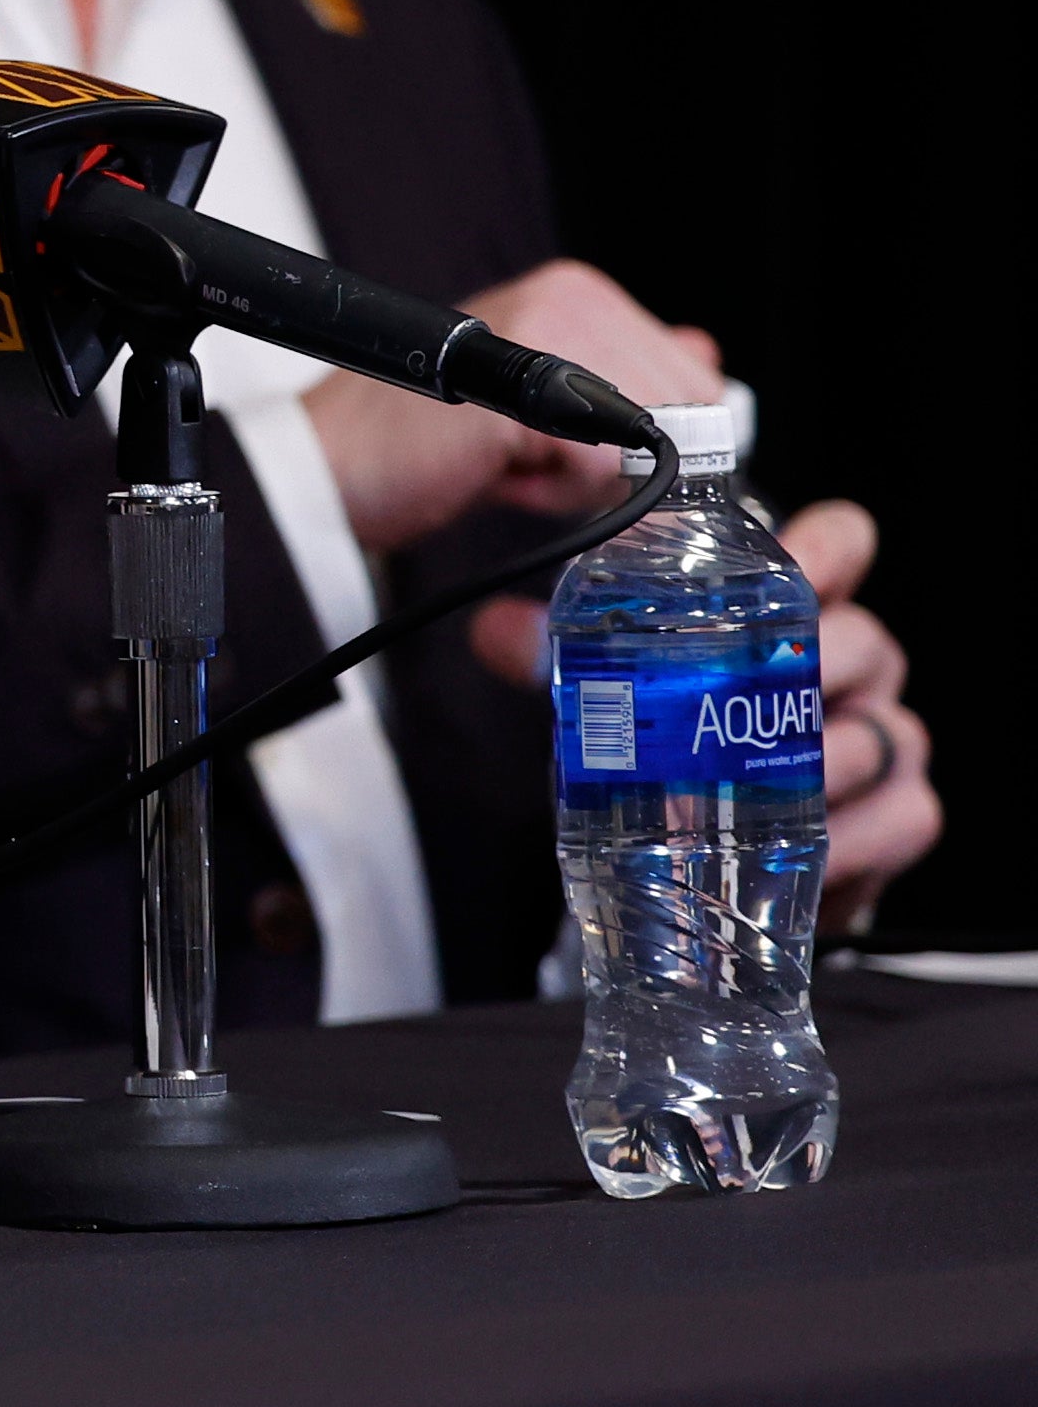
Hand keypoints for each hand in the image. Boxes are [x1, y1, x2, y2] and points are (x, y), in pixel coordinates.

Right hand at [306, 256, 718, 554]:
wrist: (327, 468)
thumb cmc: (418, 444)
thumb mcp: (541, 400)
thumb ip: (623, 375)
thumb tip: (705, 352)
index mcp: (577, 293)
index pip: (693, 378)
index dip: (653, 441)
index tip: (580, 456)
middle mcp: (570, 296)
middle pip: (684, 409)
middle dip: (623, 460)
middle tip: (533, 459)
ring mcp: (551, 332)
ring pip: (647, 439)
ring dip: (587, 479)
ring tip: (511, 463)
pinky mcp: (531, 385)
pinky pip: (601, 467)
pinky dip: (555, 492)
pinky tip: (498, 474)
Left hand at [466, 496, 936, 932]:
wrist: (712, 859)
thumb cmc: (675, 749)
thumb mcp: (612, 689)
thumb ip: (562, 653)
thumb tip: (501, 630)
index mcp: (794, 615)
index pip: (842, 547)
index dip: (829, 547)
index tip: (796, 560)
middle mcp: (853, 668)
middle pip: (866, 641)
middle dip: (811, 664)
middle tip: (747, 691)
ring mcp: (882, 740)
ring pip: (882, 731)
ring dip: (821, 760)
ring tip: (755, 785)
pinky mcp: (899, 817)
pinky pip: (906, 815)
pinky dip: (858, 835)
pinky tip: (811, 845)